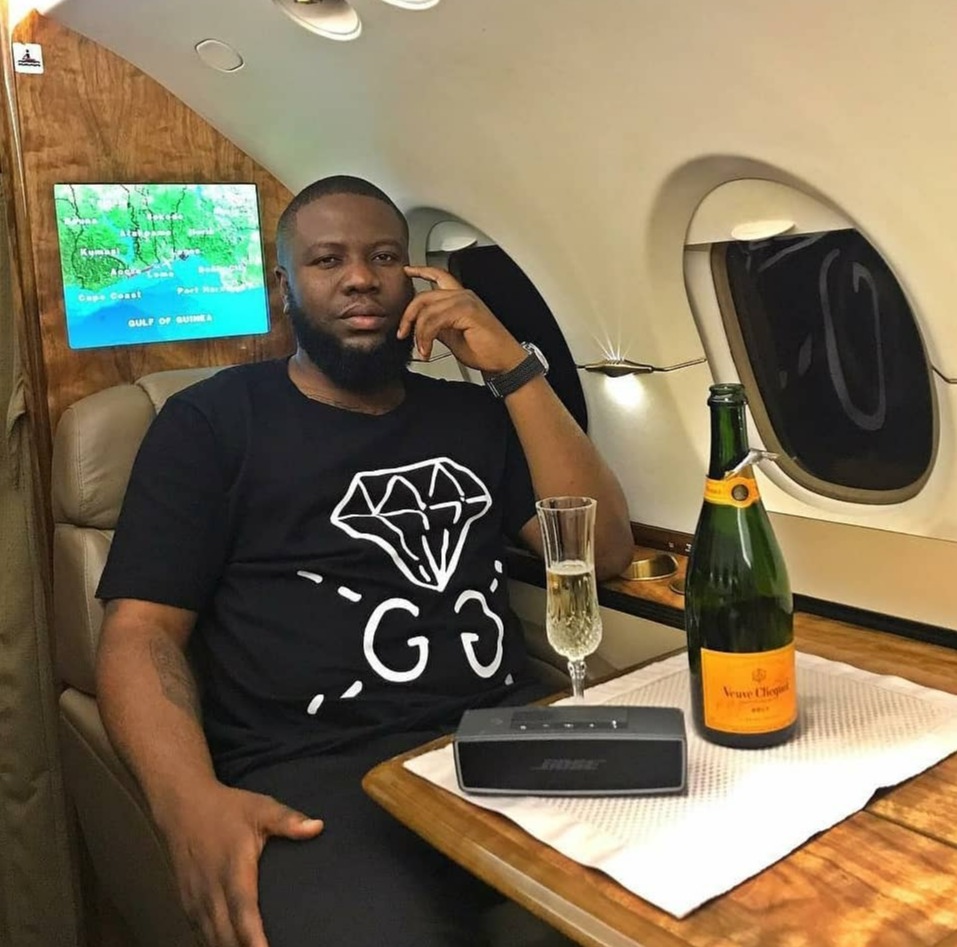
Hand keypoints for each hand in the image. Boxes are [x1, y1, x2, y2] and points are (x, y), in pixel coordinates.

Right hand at [162, 782, 322, 946]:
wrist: (183, 807)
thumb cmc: (227, 809)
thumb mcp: (260, 808)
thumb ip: (288, 820)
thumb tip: (318, 827)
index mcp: (233, 870)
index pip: (244, 913)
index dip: (254, 940)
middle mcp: (211, 891)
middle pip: (226, 936)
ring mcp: (196, 900)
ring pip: (212, 939)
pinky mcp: (188, 904)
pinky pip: (201, 934)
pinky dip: (215, 945)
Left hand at [399, 265, 526, 373]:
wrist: (503, 361)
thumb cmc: (486, 350)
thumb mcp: (453, 337)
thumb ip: (438, 326)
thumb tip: (422, 326)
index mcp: (462, 298)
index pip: (439, 276)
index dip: (421, 271)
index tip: (407, 271)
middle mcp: (463, 295)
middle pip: (425, 296)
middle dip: (408, 316)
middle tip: (403, 333)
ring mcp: (465, 301)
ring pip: (427, 310)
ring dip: (419, 333)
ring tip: (422, 349)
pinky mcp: (467, 312)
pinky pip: (435, 320)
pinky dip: (426, 336)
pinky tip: (428, 349)